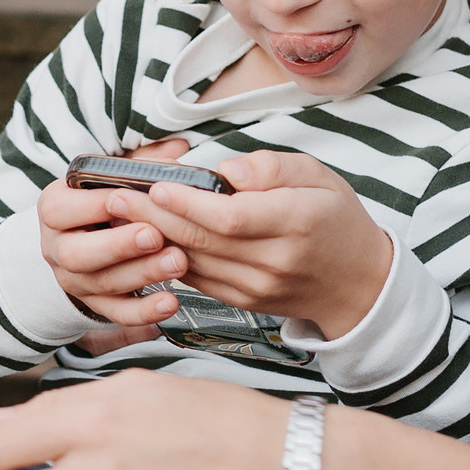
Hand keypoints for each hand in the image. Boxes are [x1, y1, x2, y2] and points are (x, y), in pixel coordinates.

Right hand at [39, 138, 196, 327]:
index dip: (93, 206)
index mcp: (54, 209)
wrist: (82, 241)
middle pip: (77, 253)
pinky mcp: (94, 305)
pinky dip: (143, 313)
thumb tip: (178, 147)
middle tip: (154, 235)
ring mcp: (73, 280)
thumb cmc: (103, 202)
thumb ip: (139, 162)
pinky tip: (170, 303)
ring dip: (142, 275)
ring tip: (179, 262)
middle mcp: (57, 247)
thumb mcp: (111, 177)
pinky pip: (116, 315)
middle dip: (118, 246)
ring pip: (101, 285)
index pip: (61, 209)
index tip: (126, 198)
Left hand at [132, 150, 393, 335]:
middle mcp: (274, 260)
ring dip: (150, 239)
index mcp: (297, 222)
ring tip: (117, 214)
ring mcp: (257, 287)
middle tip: (114, 195)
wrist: (356, 283)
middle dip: (153, 217)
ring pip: (193, 263)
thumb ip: (273, 167)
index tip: (156, 185)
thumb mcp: (319, 176)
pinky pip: (197, 279)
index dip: (189, 203)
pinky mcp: (243, 302)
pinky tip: (143, 238)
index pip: (232, 217)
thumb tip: (227, 172)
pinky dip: (167, 258)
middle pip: (203, 240)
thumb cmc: (334, 218)